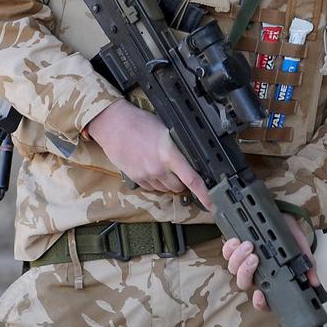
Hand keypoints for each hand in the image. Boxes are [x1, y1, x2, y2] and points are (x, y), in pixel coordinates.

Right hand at [88, 98, 211, 208]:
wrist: (114, 125)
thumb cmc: (139, 122)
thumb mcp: (165, 129)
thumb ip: (177, 147)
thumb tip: (189, 158)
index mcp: (169, 154)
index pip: (192, 179)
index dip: (205, 194)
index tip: (212, 204)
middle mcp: (158, 168)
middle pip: (179, 187)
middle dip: (182, 181)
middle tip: (178, 168)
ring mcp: (146, 175)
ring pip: (165, 189)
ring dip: (168, 182)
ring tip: (161, 164)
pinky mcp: (136, 179)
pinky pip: (152, 188)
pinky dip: (155, 182)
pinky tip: (150, 167)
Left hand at [222, 213, 319, 310]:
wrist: (279, 212)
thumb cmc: (288, 232)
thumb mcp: (300, 247)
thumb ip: (307, 264)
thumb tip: (314, 282)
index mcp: (270, 276)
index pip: (263, 299)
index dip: (259, 302)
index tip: (259, 295)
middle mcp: (255, 271)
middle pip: (243, 283)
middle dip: (246, 272)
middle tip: (254, 258)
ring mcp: (243, 259)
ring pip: (233, 268)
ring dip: (239, 258)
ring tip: (248, 245)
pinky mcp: (235, 246)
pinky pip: (226, 252)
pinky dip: (229, 247)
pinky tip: (236, 240)